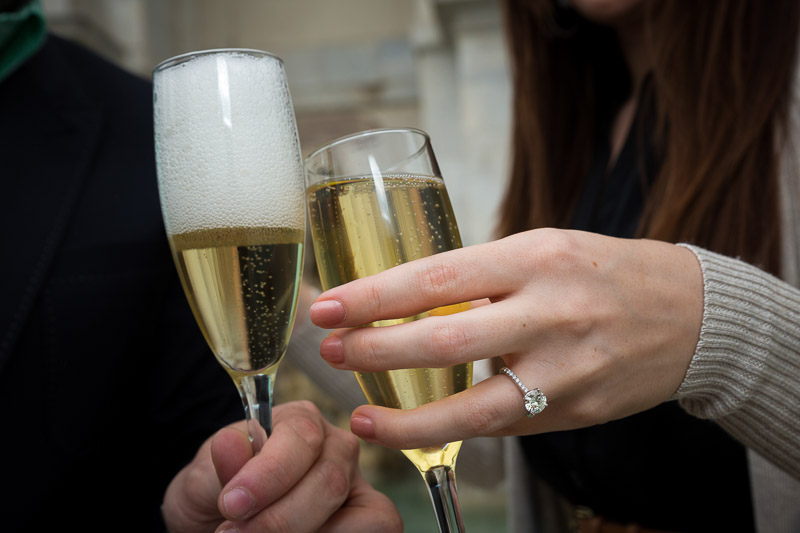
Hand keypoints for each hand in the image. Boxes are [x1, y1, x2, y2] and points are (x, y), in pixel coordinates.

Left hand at [162, 401, 401, 532]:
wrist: (219, 523)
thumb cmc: (216, 495)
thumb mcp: (202, 480)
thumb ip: (217, 464)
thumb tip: (230, 443)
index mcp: (298, 420)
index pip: (300, 437)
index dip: (269, 474)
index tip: (232, 505)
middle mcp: (335, 446)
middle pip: (329, 481)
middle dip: (280, 519)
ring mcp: (356, 483)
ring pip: (357, 511)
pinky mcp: (370, 515)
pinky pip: (379, 525)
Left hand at [309, 229, 702, 449]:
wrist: (688, 314)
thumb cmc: (601, 272)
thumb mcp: (542, 249)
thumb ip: (480, 275)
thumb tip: (402, 302)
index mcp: (535, 256)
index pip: (437, 276)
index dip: (374, 296)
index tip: (328, 306)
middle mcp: (550, 312)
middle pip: (445, 339)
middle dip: (375, 349)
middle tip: (330, 351)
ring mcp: (566, 368)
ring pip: (474, 406)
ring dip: (408, 418)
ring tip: (362, 416)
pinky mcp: (576, 411)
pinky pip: (503, 426)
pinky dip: (454, 429)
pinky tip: (420, 427)